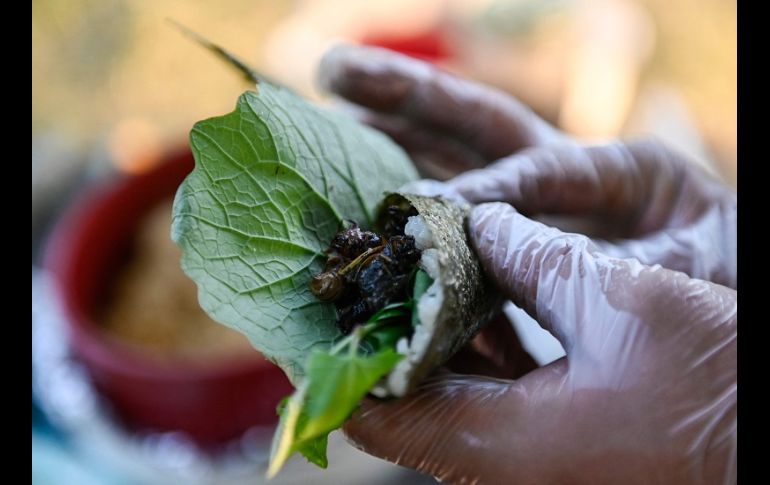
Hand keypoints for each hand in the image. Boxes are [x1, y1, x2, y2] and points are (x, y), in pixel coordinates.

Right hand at [318, 45, 735, 288]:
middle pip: (479, 123)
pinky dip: (404, 200)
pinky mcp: (511, 235)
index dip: (489, 189)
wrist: (722, 300)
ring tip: (327, 109)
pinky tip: (357, 192)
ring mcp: (532, 200)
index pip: (541, 169)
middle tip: (333, 69)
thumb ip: (636, 265)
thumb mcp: (695, 262)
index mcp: (622, 169)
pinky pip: (450, 211)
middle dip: (406, 95)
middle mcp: (564, 172)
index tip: (432, 211)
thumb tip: (556, 279)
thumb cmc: (715, 274)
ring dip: (389, 131)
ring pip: (453, 155)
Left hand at [343, 203, 736, 483]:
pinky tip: (477, 298)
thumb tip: (478, 223)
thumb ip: (531, 256)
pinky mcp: (552, 443)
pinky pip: (485, 399)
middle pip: (402, 402)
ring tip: (415, 270)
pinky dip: (472, 351)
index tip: (324, 300)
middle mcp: (497, 463)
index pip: (374, 413)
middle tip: (371, 268)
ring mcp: (524, 457)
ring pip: (444, 398)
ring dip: (428, 336)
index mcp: (496, 443)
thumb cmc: (712, 386)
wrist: (769, 440)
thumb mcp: (614, 301)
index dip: (338, 357)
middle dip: (383, 332)